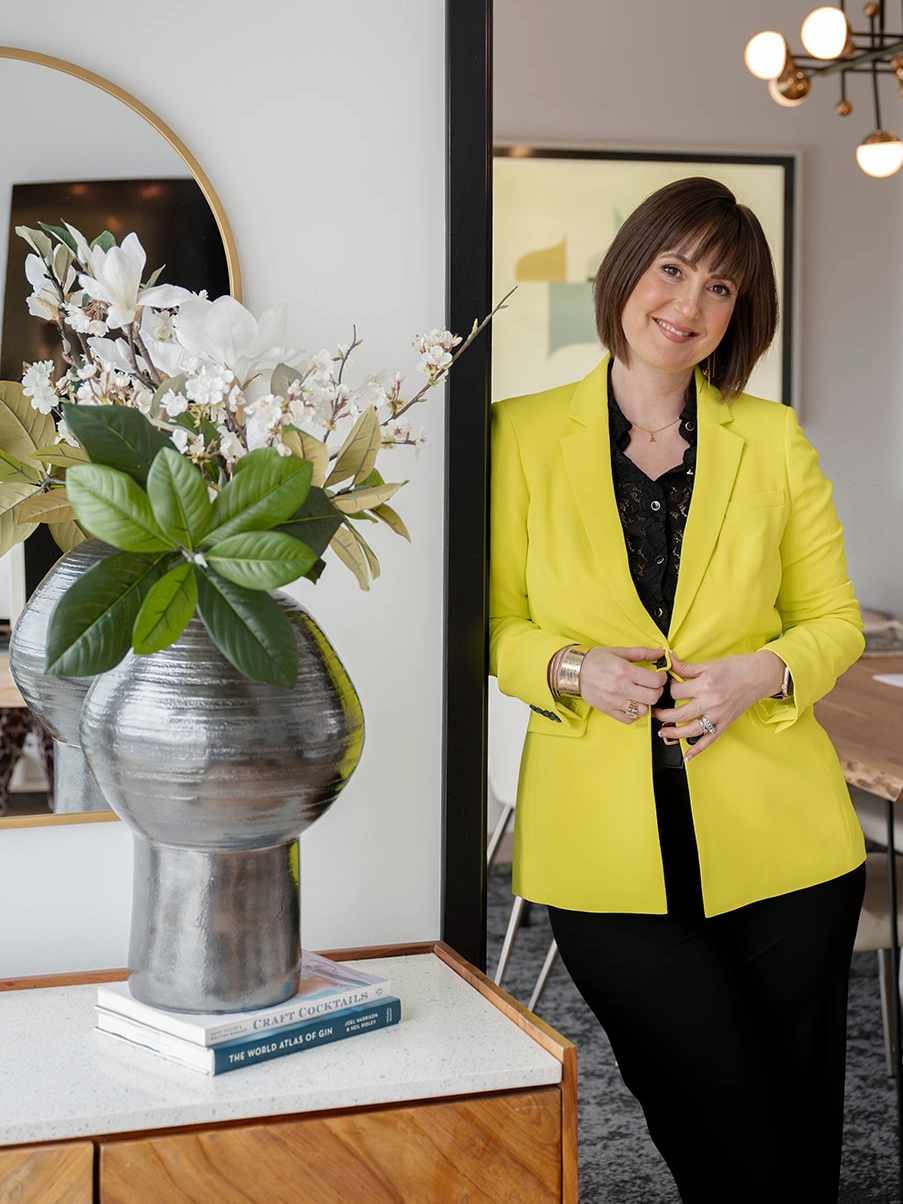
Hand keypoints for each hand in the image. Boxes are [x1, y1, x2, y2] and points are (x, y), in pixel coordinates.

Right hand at [579, 646, 667, 724]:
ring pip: (643, 710)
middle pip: (653, 697)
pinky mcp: (609, 711)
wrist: (573, 671)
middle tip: (652, 686)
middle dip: (657, 691)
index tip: (659, 676)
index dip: (662, 678)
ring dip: (646, 703)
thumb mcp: (619, 651)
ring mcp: (615, 701)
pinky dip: (634, 714)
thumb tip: (661, 652)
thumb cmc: (594, 660)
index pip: (655, 681)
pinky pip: (629, 719)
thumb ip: (642, 652)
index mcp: (625, 671)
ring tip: (641, 695)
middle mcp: (621, 687)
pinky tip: (631, 704)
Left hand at [652, 651, 785, 760]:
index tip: (667, 688)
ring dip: (674, 734)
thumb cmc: (737, 667)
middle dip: (664, 715)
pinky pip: (710, 740)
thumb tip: (669, 661)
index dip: (668, 689)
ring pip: (691, 730)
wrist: (760, 675)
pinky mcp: (725, 723)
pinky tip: (688, 756)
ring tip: (663, 732)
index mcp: (705, 685)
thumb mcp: (709, 664)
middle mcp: (711, 702)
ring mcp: (718, 715)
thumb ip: (686, 667)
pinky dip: (698, 750)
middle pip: (680, 714)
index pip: (676, 692)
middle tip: (656, 713)